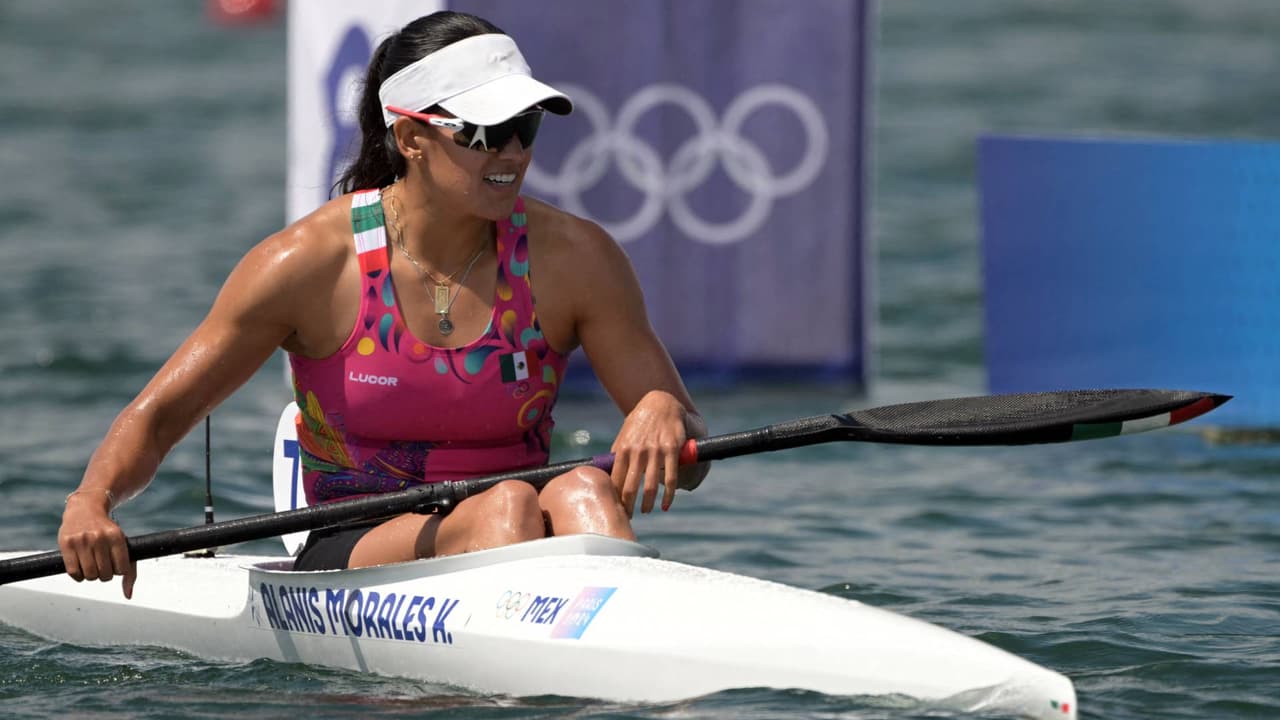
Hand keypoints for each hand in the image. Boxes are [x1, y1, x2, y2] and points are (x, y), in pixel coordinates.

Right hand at [58, 490, 135, 598]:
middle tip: (101, 565)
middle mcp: (99, 538)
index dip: (118, 571)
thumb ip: (130, 570)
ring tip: (92, 566)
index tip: (114, 564)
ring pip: (89, 576)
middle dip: (104, 575)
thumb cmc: (108, 531)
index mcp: (116, 537)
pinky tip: (80, 567)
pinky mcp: (66, 543)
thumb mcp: (122, 544)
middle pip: (105, 575)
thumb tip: (128, 596)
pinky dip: (78, 576)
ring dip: (91, 576)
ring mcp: (82, 540)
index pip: (121, 570)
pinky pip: (73, 573)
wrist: (85, 508)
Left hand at [610, 390, 693, 516]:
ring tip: (645, 511)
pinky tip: (666, 505)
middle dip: (628, 506)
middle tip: (626, 519)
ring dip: (647, 503)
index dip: (614, 498)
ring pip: (650, 485)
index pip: (616, 480)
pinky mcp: (672, 450)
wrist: (661, 403)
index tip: (613, 511)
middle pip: (630, 487)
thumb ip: (617, 455)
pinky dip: (669, 495)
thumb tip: (608, 475)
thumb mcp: (624, 435)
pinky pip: (671, 477)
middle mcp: (638, 451)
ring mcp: (655, 451)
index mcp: (623, 450)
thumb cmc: (640, 422)